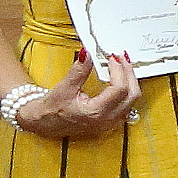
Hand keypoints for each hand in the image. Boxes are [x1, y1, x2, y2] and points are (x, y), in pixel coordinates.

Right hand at [13, 49, 141, 140]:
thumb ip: (79, 71)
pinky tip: (121, 79)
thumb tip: (87, 54)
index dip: (119, 70)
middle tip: (121, 58)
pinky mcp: (111, 120)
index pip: (119, 88)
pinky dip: (127, 89)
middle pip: (132, 94)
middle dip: (128, 73)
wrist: (45, 123)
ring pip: (132, 99)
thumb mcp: (64, 88)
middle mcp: (107, 119)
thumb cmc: (52, 111)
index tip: (113, 58)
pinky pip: (128, 104)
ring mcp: (111, 122)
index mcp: (96, 112)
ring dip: (130, 81)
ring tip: (122, 66)